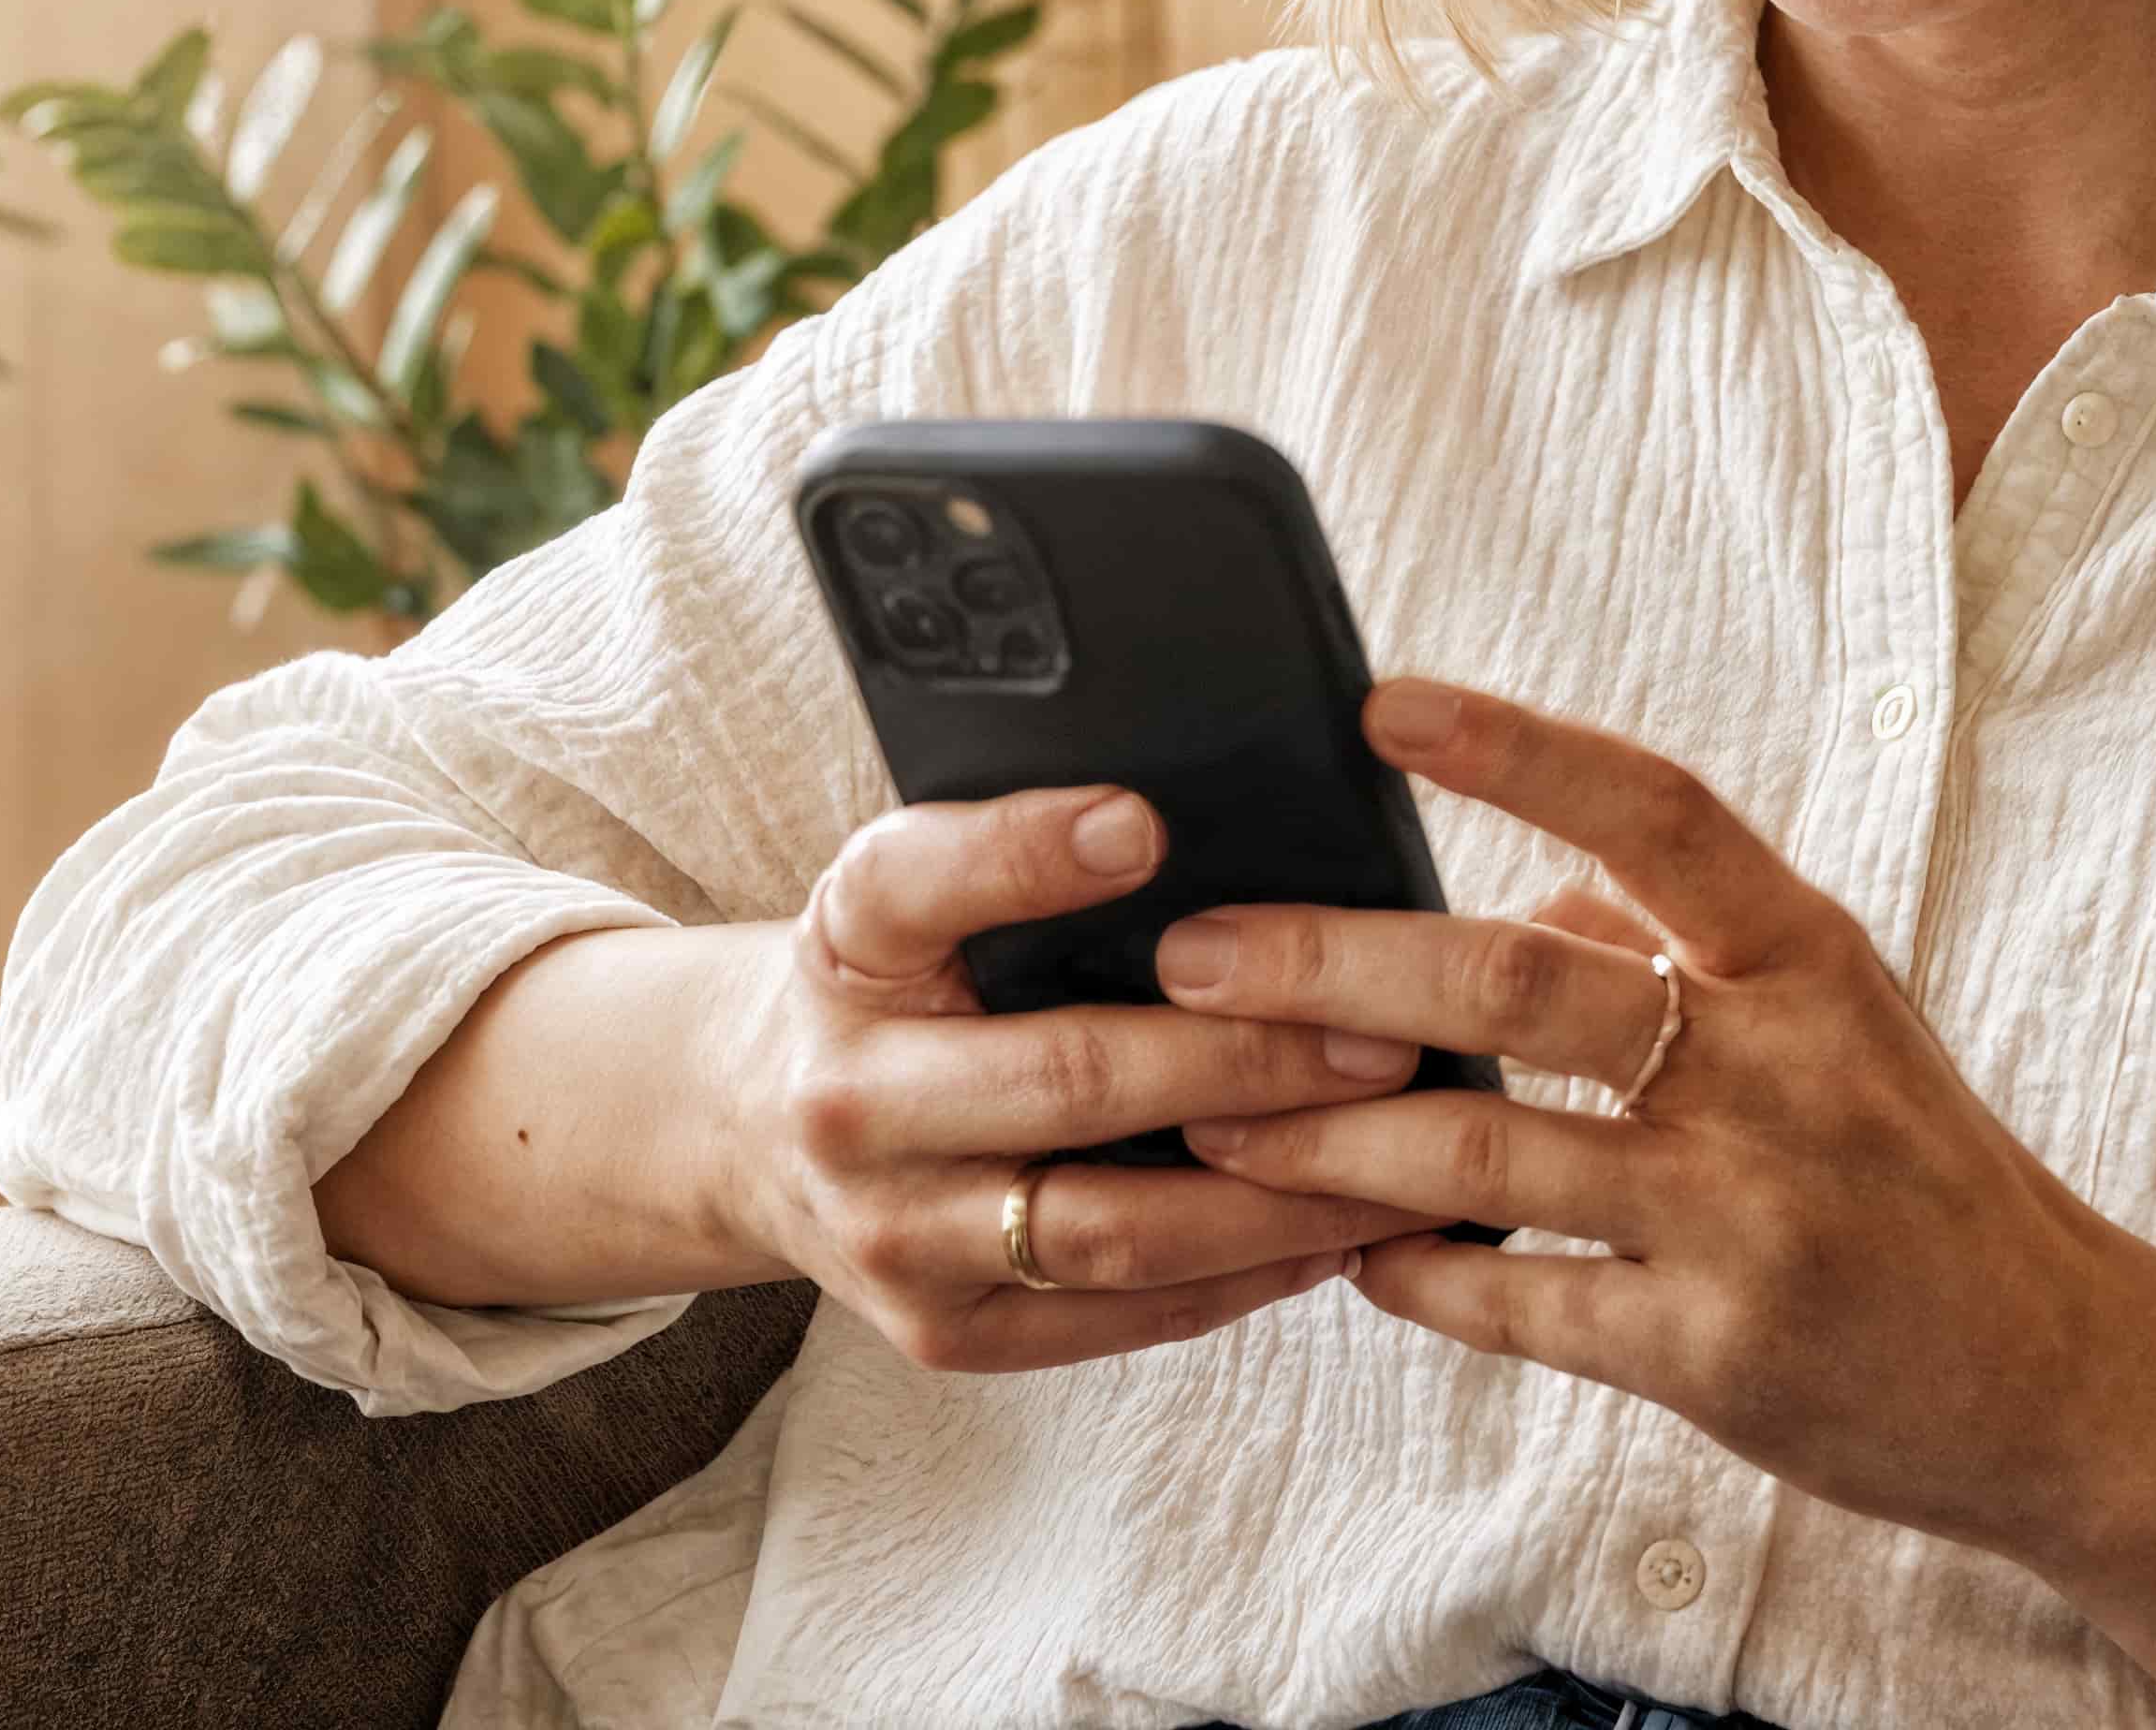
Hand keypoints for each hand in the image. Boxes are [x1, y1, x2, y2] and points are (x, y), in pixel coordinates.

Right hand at [740, 782, 1444, 1373]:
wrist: (753, 1131)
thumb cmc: (886, 984)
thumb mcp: (909, 889)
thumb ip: (1009, 851)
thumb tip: (1185, 821)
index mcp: (843, 951)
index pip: (915, 884)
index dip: (1027, 853)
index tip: (1143, 825)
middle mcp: (849, 1105)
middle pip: (1068, 1081)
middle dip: (1246, 1060)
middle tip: (1386, 1034)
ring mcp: (894, 1240)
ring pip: (1115, 1230)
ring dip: (1278, 1195)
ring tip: (1402, 1149)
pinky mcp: (946, 1334)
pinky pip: (1123, 1316)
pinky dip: (1246, 1277)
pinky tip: (1341, 1230)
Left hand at [1153, 679, 2151, 1559]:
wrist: (2055, 1372)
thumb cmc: (1913, 1171)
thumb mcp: (1830, 1017)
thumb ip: (1669, 946)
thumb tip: (1504, 899)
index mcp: (1806, 956)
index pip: (1652, 810)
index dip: (1515, 747)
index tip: (1376, 700)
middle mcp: (1782, 1069)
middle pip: (1519, 982)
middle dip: (1331, 965)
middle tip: (1194, 951)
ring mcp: (1748, 1216)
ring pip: (1486, 1153)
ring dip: (1323, 1138)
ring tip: (1209, 1116)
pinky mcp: (1715, 1354)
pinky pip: (1519, 1303)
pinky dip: (1415, 1275)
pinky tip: (1343, 1257)